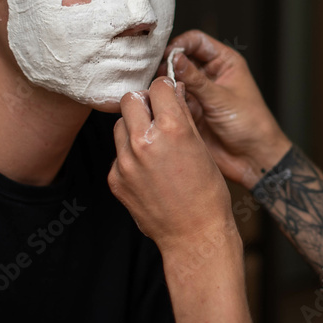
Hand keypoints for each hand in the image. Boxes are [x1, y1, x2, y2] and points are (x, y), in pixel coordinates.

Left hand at [108, 77, 234, 255]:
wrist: (194, 235)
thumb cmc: (207, 193)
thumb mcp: (201, 147)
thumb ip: (183, 115)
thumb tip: (173, 90)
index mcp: (171, 129)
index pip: (157, 87)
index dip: (164, 89)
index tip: (167, 95)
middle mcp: (143, 142)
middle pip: (130, 100)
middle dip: (144, 103)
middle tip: (156, 114)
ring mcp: (125, 162)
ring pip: (120, 126)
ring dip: (134, 127)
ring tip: (153, 144)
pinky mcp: (115, 179)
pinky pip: (118, 154)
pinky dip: (130, 155)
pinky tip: (148, 169)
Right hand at [159, 30, 291, 187]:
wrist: (252, 158)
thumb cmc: (250, 124)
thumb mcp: (221, 98)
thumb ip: (196, 79)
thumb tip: (174, 58)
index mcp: (224, 62)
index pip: (196, 41)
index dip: (180, 44)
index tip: (166, 55)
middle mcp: (210, 75)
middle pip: (181, 59)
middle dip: (167, 64)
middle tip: (156, 74)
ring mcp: (198, 93)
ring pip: (173, 80)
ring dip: (163, 84)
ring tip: (156, 90)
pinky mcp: (190, 111)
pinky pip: (171, 101)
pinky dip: (163, 101)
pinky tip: (158, 104)